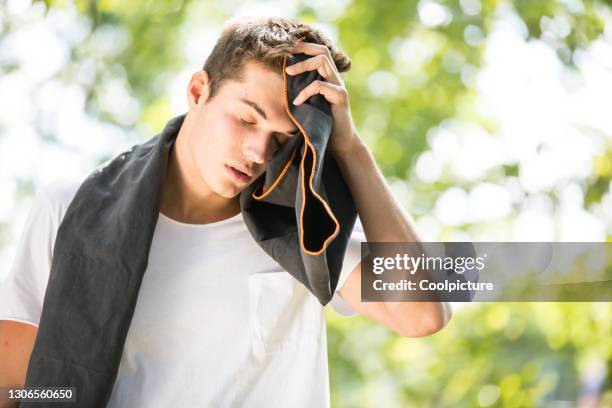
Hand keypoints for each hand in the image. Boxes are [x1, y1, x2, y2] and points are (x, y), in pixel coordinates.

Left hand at [285, 41, 360, 157]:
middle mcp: (334, 78)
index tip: (285, 47)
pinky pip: (320, 86)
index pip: (318, 52)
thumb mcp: (308, 104)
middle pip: (322, 50)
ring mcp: (339, 86)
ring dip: (303, 65)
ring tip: (287, 73)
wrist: (340, 143)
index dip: (303, 46)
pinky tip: (297, 102)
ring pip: (323, 61)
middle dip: (303, 49)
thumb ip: (299, 91)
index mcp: (327, 77)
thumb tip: (277, 84)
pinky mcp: (341, 97)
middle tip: (285, 55)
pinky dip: (306, 92)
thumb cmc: (321, 124)